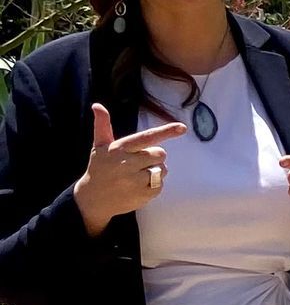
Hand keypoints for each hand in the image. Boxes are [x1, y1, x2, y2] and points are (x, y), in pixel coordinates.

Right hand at [74, 104, 185, 235]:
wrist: (93, 199)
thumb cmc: (100, 168)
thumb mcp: (99, 146)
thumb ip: (103, 126)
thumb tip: (97, 105)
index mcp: (119, 149)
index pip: (146, 137)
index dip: (165, 132)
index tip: (182, 128)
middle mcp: (127, 164)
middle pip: (160, 153)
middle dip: (154, 156)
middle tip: (138, 162)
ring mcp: (135, 180)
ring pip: (162, 169)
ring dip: (155, 170)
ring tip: (136, 175)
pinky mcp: (143, 194)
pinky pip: (160, 184)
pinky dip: (154, 184)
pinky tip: (138, 186)